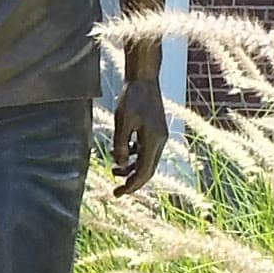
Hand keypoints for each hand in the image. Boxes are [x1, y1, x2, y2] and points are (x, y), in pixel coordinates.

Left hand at [111, 74, 169, 196]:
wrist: (144, 79)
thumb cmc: (132, 97)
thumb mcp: (122, 121)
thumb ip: (120, 145)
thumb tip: (119, 165)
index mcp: (153, 141)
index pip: (144, 172)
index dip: (131, 185)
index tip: (118, 193)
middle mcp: (159, 141)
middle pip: (147, 170)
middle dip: (132, 182)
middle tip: (116, 191)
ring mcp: (159, 135)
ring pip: (146, 161)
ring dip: (131, 169)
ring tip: (114, 171)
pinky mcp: (155, 130)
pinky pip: (145, 150)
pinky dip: (134, 156)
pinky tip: (120, 154)